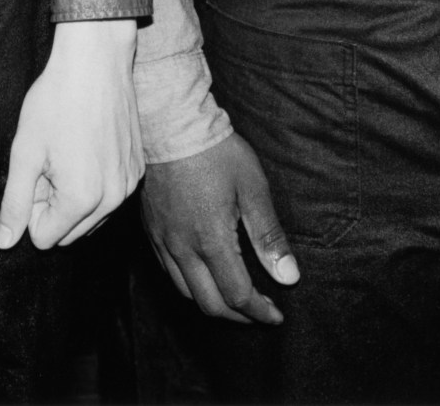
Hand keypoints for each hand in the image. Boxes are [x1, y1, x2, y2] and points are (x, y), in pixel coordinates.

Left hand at [0, 16, 142, 249]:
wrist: (95, 62)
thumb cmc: (55, 102)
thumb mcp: (25, 152)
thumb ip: (15, 203)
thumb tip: (4, 244)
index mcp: (83, 200)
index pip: (45, 238)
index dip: (31, 208)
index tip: (34, 172)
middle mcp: (113, 200)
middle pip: (70, 232)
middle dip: (52, 206)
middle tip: (48, 162)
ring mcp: (129, 185)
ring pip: (91, 217)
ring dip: (73, 196)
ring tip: (66, 152)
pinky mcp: (138, 169)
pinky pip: (109, 196)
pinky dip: (94, 182)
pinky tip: (86, 146)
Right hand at [140, 132, 298, 323]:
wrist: (170, 123)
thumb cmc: (216, 152)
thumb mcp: (253, 188)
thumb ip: (269, 236)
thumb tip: (289, 276)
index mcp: (210, 239)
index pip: (237, 295)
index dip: (260, 312)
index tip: (276, 315)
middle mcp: (182, 246)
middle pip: (209, 303)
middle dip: (238, 316)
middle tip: (258, 312)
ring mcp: (163, 238)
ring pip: (185, 291)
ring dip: (212, 303)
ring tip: (233, 298)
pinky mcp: (151, 228)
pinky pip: (168, 270)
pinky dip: (189, 283)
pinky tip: (204, 273)